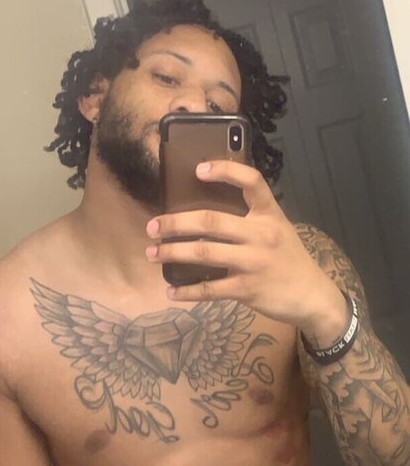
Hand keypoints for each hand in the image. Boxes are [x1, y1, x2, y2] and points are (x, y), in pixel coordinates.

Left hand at [145, 160, 346, 336]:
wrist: (312, 295)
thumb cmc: (289, 260)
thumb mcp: (279, 230)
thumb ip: (252, 219)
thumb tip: (206, 216)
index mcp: (269, 214)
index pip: (250, 182)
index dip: (225, 171)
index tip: (198, 169)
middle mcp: (261, 234)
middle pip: (210, 221)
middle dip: (175, 223)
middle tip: (152, 227)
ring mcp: (253, 262)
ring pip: (203, 253)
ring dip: (172, 252)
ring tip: (153, 253)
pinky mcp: (247, 289)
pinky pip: (210, 289)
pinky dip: (187, 291)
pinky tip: (171, 292)